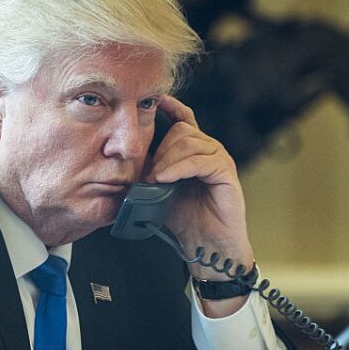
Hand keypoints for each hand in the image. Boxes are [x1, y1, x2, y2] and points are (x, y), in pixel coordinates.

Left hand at [147, 96, 253, 315]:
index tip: (151, 102)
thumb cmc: (184, 221)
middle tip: (147, 174)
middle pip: (182, 130)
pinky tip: (166, 179)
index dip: (169, 107)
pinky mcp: (226, 173)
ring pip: (190, 142)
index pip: (183, 119)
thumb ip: (147, 173)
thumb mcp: (158, 191)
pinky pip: (201, 160)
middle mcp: (209, 151)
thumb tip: (122, 161)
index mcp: (193, 151)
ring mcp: (219, 160)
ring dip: (166, 159)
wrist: (206, 247)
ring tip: (154, 180)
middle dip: (160, 148)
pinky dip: (179, 168)